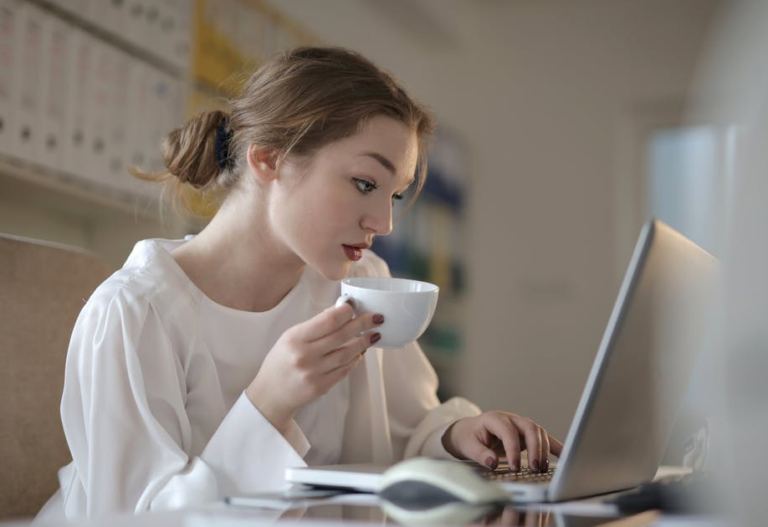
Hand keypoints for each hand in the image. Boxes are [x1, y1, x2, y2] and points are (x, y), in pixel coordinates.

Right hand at [246, 302, 382, 432]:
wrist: (271, 394)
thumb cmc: (281, 361)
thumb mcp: (290, 337)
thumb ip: (314, 326)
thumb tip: (341, 311)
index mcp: (295, 339)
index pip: (328, 321)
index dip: (346, 311)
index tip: (355, 306)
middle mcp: (305, 356)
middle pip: (342, 336)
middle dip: (363, 324)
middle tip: (377, 318)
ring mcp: (314, 374)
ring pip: (348, 354)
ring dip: (364, 342)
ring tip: (374, 334)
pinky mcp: (322, 387)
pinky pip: (345, 370)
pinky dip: (356, 359)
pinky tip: (360, 351)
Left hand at [442, 411, 562, 472]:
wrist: (468, 431)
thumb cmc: (468, 437)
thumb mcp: (467, 446)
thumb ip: (479, 454)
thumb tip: (492, 463)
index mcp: (495, 419)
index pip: (509, 431)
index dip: (513, 449)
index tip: (514, 467)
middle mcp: (510, 419)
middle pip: (529, 428)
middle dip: (535, 448)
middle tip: (534, 468)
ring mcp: (520, 425)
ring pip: (538, 432)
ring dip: (544, 450)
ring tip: (542, 469)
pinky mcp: (526, 434)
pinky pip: (543, 438)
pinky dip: (555, 446)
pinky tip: (565, 456)